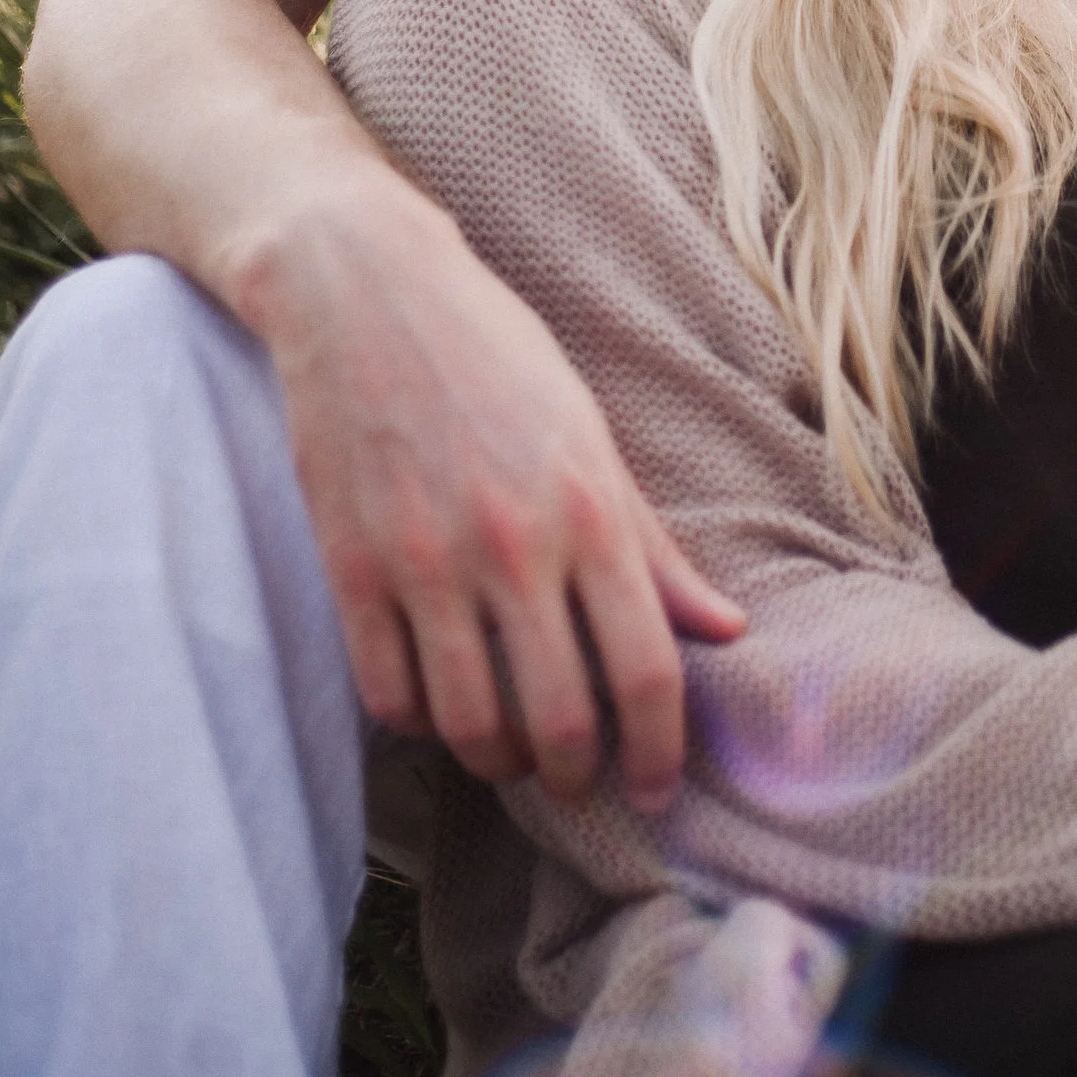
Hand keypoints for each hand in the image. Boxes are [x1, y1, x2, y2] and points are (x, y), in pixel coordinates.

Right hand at [241, 168, 745, 808]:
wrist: (365, 290)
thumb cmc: (494, 354)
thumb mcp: (590, 433)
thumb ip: (652, 543)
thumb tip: (726, 630)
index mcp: (588, 509)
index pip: (648, 669)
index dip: (661, 750)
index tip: (659, 786)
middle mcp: (513, 546)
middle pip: (561, 719)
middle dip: (578, 775)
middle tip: (579, 780)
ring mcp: (426, 562)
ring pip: (470, 726)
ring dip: (498, 763)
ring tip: (510, 753)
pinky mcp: (351, 569)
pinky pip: (389, 696)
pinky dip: (419, 723)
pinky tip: (437, 703)